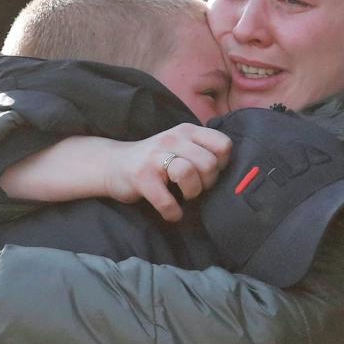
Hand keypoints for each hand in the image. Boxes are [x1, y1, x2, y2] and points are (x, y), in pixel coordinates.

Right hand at [104, 123, 231, 221]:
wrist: (112, 165)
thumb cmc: (154, 160)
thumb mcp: (180, 146)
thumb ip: (202, 151)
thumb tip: (232, 173)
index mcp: (187, 131)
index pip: (223, 145)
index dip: (221, 165)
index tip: (207, 173)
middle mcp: (172, 139)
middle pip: (209, 164)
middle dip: (206, 183)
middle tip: (194, 188)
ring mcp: (155, 157)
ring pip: (190, 174)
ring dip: (192, 194)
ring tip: (184, 196)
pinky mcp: (142, 177)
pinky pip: (168, 201)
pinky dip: (173, 212)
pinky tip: (171, 212)